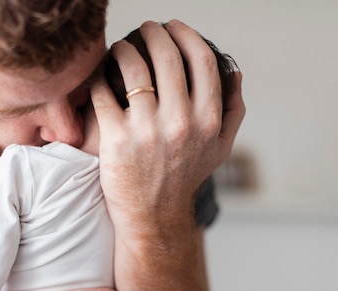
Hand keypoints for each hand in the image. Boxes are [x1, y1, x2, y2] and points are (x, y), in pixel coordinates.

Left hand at [92, 20, 244, 233]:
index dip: (187, 35)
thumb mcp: (219, 149)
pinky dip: (100, 79)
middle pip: (168, 57)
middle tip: (146, 28)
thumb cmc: (184, 179)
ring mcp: (148, 131)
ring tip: (121, 47)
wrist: (153, 216)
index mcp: (208, 121)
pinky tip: (101, 76)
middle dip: (154, 33)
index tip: (174, 26)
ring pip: (133, 69)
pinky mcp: (117, 140)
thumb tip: (237, 73)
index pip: (202, 61)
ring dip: (124, 49)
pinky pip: (104, 94)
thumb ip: (233, 110)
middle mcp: (181, 122)